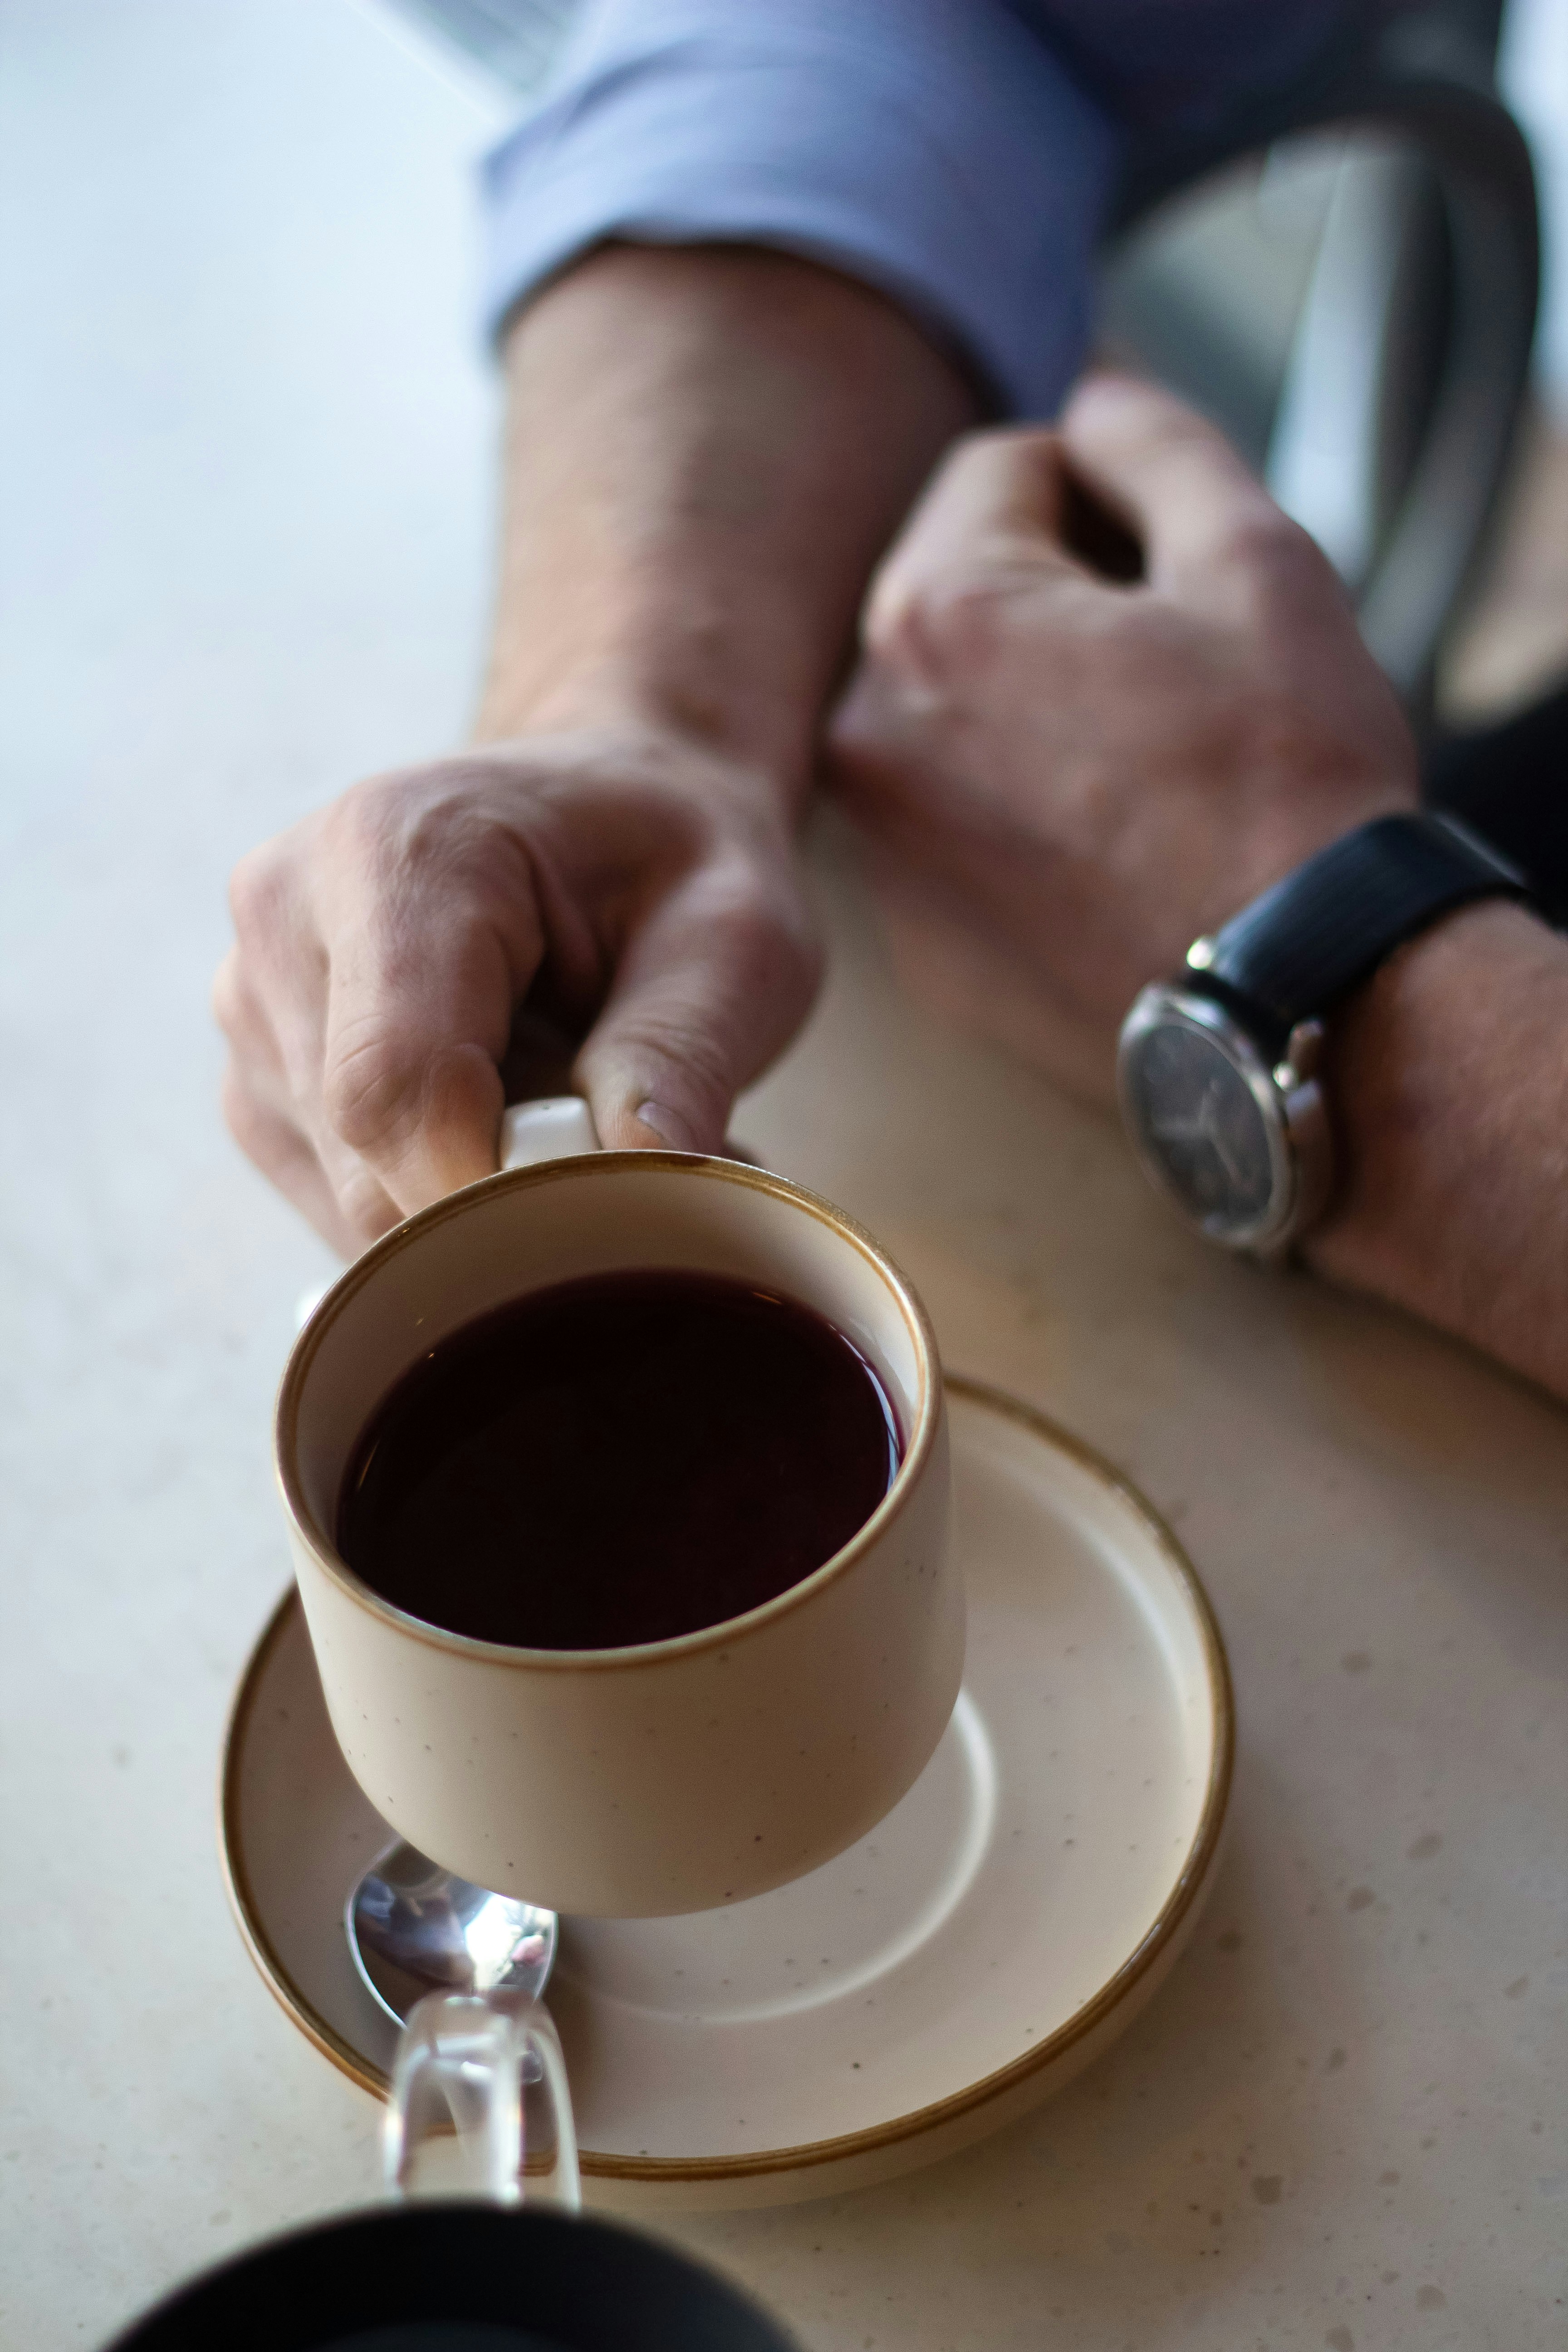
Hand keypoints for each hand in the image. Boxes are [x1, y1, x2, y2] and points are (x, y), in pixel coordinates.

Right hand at [214, 725, 818, 1254]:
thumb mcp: (734, 933)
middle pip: (365, 1163)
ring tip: (577, 1123)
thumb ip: (681, 1051)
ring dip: (480, 1208)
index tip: (607, 1225)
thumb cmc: (671, 858)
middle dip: (509, 1206)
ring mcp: (256, 1003)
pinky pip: (339, 1206)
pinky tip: (514, 1134)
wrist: (610, 804)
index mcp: (393, 850)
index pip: (392, 1087)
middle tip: (629, 1155)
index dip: (492, 1196)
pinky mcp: (261, 1077)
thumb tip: (633, 1174)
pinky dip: (442, 1205)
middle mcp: (287, 919)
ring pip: (349, 1204)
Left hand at [828, 375, 1418, 1102]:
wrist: (1295, 1002)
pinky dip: (1013, 815)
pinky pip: (950, 830)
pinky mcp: (918, 947)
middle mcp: (867, 732)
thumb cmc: (1285, 789)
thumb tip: (1091, 398)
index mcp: (934, 612)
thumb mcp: (1255, 559)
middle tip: (1173, 662)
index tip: (1174, 557)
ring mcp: (883, 853)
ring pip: (948, 711)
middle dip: (1057, 594)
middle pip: (955, 588)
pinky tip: (1112, 847)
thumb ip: (1152, 443)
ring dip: (1029, 703)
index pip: (996, 468)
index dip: (1103, 490)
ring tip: (1145, 758)